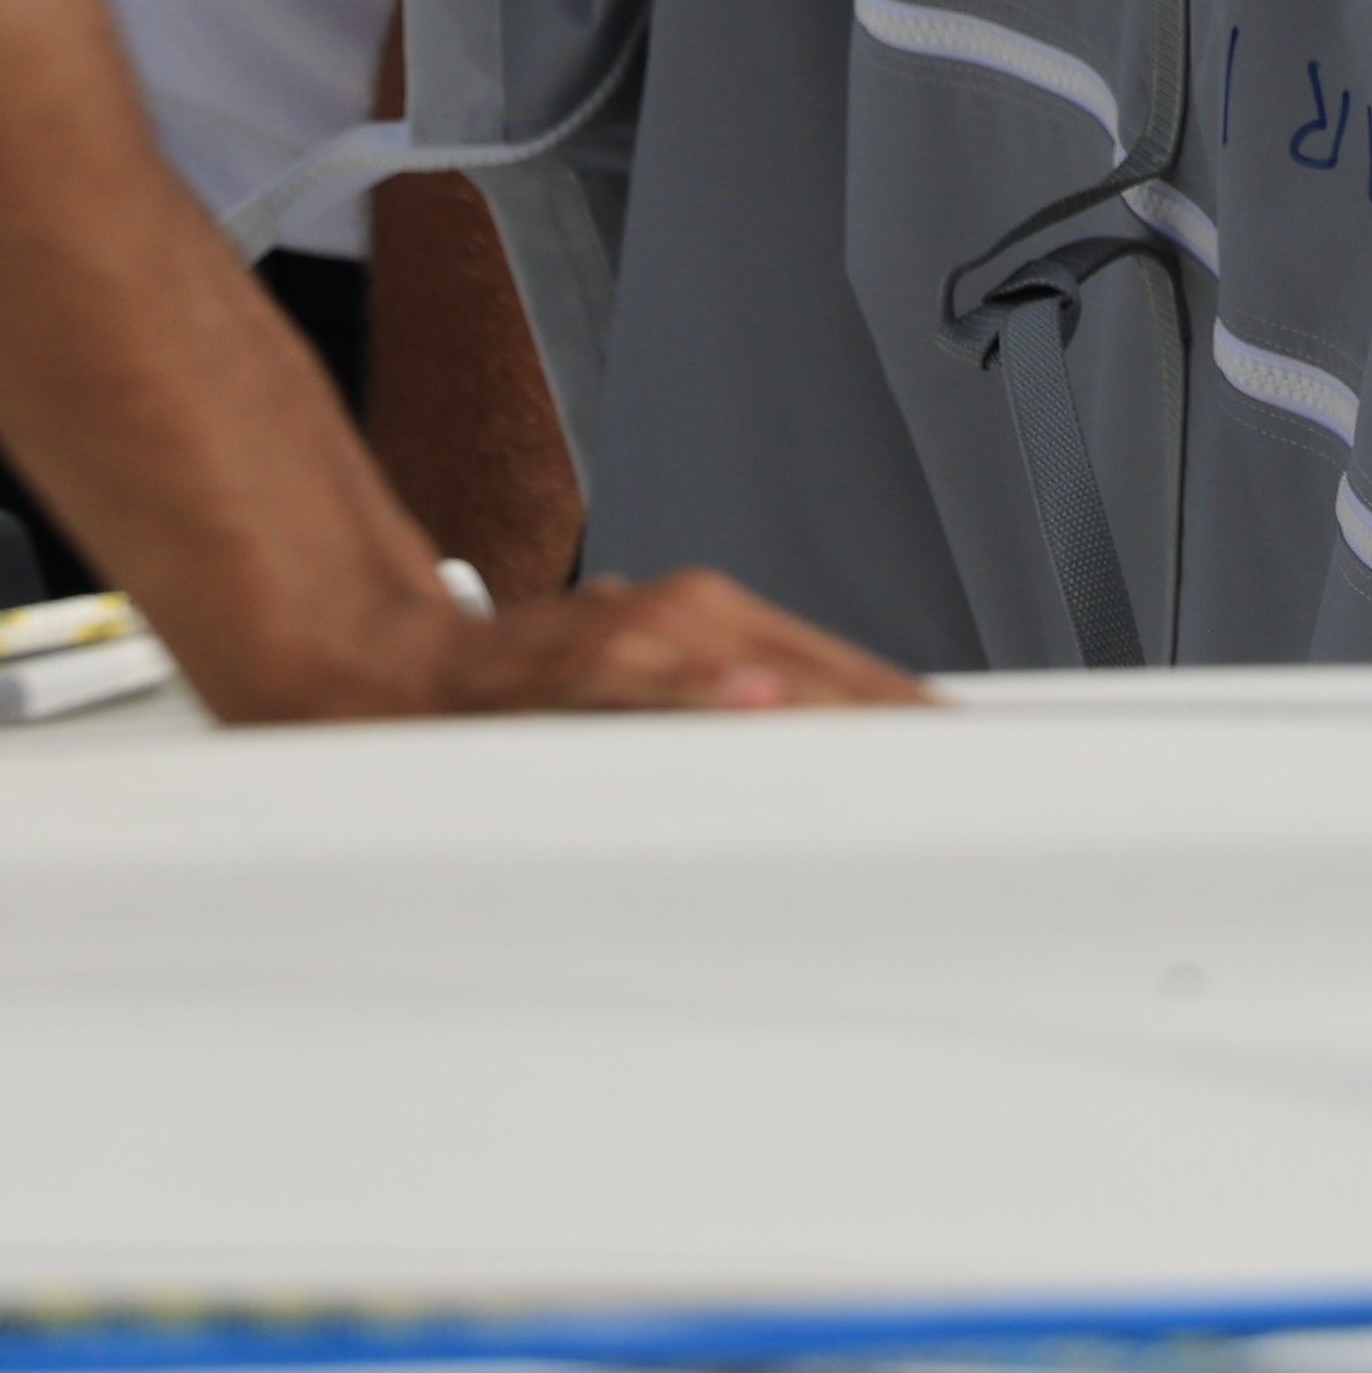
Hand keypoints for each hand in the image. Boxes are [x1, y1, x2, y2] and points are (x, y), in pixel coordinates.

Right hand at [327, 568, 925, 717]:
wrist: (399, 674)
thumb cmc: (526, 700)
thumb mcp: (648, 707)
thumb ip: (725, 728)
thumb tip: (811, 759)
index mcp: (715, 624)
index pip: (840, 670)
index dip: (908, 708)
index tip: (972, 743)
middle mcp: (687, 613)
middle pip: (821, 668)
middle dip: (896, 714)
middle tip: (965, 753)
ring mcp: (632, 631)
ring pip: (755, 664)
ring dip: (829, 699)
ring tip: (903, 734)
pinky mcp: (570, 660)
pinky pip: (648, 676)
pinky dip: (702, 686)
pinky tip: (759, 699)